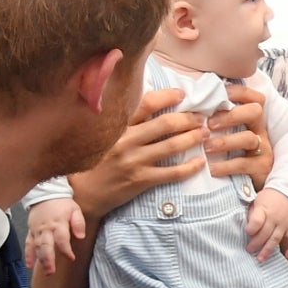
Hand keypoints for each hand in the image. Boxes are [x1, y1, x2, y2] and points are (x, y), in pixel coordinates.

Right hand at [24, 197, 85, 275]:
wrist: (46, 194)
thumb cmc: (62, 203)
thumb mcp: (75, 210)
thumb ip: (79, 223)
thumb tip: (81, 236)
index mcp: (58, 224)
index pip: (62, 239)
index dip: (66, 250)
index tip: (71, 258)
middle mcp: (46, 229)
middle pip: (46, 245)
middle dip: (48, 259)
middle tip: (52, 271)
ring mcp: (37, 231)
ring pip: (37, 247)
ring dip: (40, 260)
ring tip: (46, 271)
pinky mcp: (31, 231)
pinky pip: (28, 244)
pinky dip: (28, 255)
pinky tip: (29, 265)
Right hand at [67, 88, 201, 220]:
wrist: (82, 193)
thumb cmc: (95, 160)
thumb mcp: (103, 135)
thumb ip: (123, 122)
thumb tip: (150, 104)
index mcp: (117, 126)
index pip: (145, 104)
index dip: (167, 97)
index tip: (182, 94)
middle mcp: (126, 140)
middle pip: (165, 124)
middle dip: (188, 119)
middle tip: (200, 117)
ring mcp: (134, 161)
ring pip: (171, 146)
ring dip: (192, 138)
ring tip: (204, 134)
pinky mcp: (141, 180)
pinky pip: (172, 173)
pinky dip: (190, 167)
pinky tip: (200, 162)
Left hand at [206, 84, 274, 189]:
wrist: (250, 184)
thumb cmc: (232, 153)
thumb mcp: (229, 133)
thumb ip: (217, 118)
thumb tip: (192, 100)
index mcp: (252, 118)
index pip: (253, 97)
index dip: (237, 92)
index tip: (218, 94)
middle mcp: (260, 131)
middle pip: (255, 111)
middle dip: (231, 115)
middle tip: (209, 124)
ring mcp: (263, 149)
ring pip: (248, 138)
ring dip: (224, 141)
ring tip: (205, 147)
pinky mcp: (261, 168)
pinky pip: (243, 164)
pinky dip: (224, 166)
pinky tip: (210, 168)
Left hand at [245, 188, 287, 261]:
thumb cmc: (269, 197)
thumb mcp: (257, 200)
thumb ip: (252, 214)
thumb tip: (249, 228)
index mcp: (263, 209)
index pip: (257, 220)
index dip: (251, 228)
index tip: (247, 232)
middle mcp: (274, 217)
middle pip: (265, 233)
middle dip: (256, 243)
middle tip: (249, 250)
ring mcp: (284, 223)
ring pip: (276, 238)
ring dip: (268, 249)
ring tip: (261, 258)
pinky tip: (287, 255)